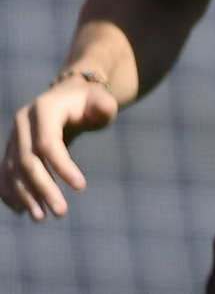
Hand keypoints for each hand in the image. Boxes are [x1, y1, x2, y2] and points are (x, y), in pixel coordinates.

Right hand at [2, 74, 117, 219]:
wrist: (68, 97)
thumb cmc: (90, 102)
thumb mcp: (101, 101)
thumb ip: (104, 105)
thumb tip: (104, 109)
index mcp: (44, 109)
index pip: (47, 143)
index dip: (62, 166)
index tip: (81, 187)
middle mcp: (23, 123)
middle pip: (28, 161)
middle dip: (43, 189)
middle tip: (61, 212)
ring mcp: (14, 136)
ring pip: (14, 171)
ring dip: (26, 196)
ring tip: (42, 218)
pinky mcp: (11, 149)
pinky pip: (5, 173)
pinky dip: (10, 192)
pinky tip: (22, 210)